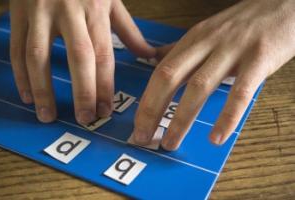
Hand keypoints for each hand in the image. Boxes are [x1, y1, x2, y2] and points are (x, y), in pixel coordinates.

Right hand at [9, 0, 155, 123]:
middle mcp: (69, 11)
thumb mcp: (111, 0)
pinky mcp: (18, 12)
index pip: (103, 55)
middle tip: (85, 118)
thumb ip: (128, 30)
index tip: (106, 110)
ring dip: (43, 89)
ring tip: (48, 115)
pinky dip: (21, 74)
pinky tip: (27, 95)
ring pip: (39, 56)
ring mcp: (40, 11)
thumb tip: (148, 55)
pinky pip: (17, 48)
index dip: (105, 86)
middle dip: (82, 92)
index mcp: (95, 9)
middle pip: (78, 58)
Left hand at [132, 0, 294, 149]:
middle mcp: (206, 44)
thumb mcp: (207, 33)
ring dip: (181, 119)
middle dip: (152, 110)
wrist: (283, 6)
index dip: (145, 101)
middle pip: (169, 77)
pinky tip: (216, 138)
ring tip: (170, 143)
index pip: (159, 72)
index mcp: (193, 40)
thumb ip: (181, 49)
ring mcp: (232, 51)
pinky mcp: (259, 59)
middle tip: (143, 138)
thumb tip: (155, 60)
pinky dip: (226, 117)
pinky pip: (240, 92)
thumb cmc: (243, 25)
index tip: (138, 126)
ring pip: (199, 87)